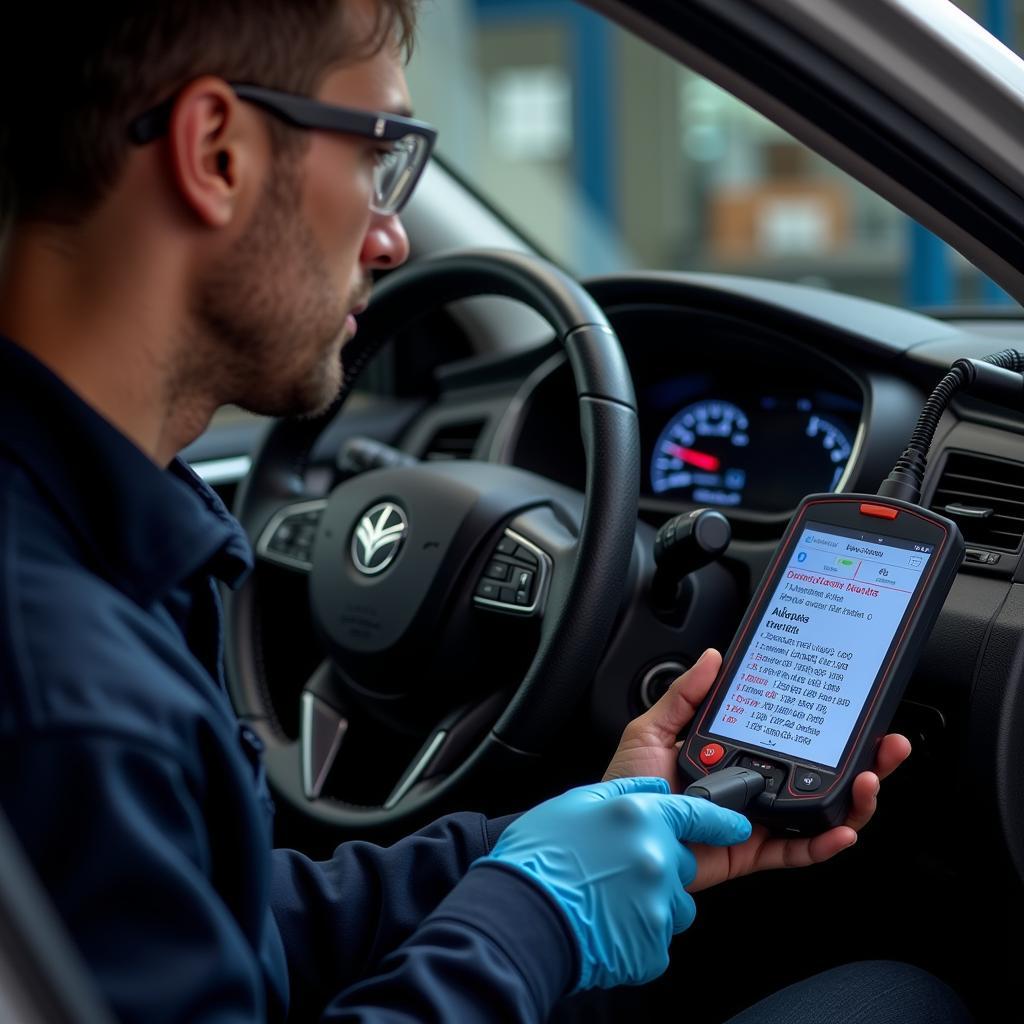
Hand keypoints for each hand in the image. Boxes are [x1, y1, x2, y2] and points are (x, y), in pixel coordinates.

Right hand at [477, 777, 750, 989]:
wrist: (520, 914)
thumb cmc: (540, 856)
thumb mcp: (578, 800)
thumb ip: (624, 790)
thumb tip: (654, 788)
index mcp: (641, 816)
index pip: (699, 812)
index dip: (721, 820)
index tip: (738, 825)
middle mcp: (657, 857)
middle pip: (683, 861)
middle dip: (662, 863)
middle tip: (621, 868)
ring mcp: (657, 903)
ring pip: (675, 902)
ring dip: (653, 900)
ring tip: (611, 898)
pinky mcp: (653, 944)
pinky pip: (659, 937)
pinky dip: (640, 933)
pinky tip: (610, 923)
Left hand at [602, 648, 911, 891]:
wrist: (617, 837)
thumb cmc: (629, 788)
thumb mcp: (652, 729)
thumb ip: (685, 695)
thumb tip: (714, 657)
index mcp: (734, 754)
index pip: (791, 738)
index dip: (825, 727)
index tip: (851, 707)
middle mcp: (752, 786)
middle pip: (818, 774)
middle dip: (861, 761)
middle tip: (887, 744)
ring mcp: (757, 820)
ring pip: (819, 811)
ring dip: (854, 798)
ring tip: (871, 778)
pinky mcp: (753, 852)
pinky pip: (798, 850)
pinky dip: (825, 843)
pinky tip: (844, 827)